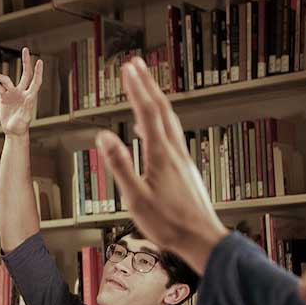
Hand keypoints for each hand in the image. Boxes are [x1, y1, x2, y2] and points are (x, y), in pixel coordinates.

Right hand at [0, 47, 43, 136]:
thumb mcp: (24, 120)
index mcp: (29, 97)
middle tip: (25, 49)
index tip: (40, 61)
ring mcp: (13, 93)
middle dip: (25, 61)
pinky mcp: (5, 97)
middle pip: (25, 74)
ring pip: (6, 80)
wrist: (13, 131)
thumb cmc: (20, 127)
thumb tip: (30, 98)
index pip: (35, 82)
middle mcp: (22, 92)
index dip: (38, 72)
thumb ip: (28, 110)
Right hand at [95, 57, 228, 273]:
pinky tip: (154, 129)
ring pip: (170, 120)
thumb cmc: (168, 223)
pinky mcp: (185, 168)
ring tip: (145, 88)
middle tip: (135, 65)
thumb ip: (120, 165)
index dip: (137, 88)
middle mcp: (175, 152)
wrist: (202, 239)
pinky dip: (161, 121)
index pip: (147, 112)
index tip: (128, 68)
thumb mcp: (136, 198)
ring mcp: (182, 159)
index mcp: (161, 155)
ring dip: (156, 100)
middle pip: (161, 109)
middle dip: (147, 85)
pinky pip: (172, 135)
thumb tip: (103, 137)